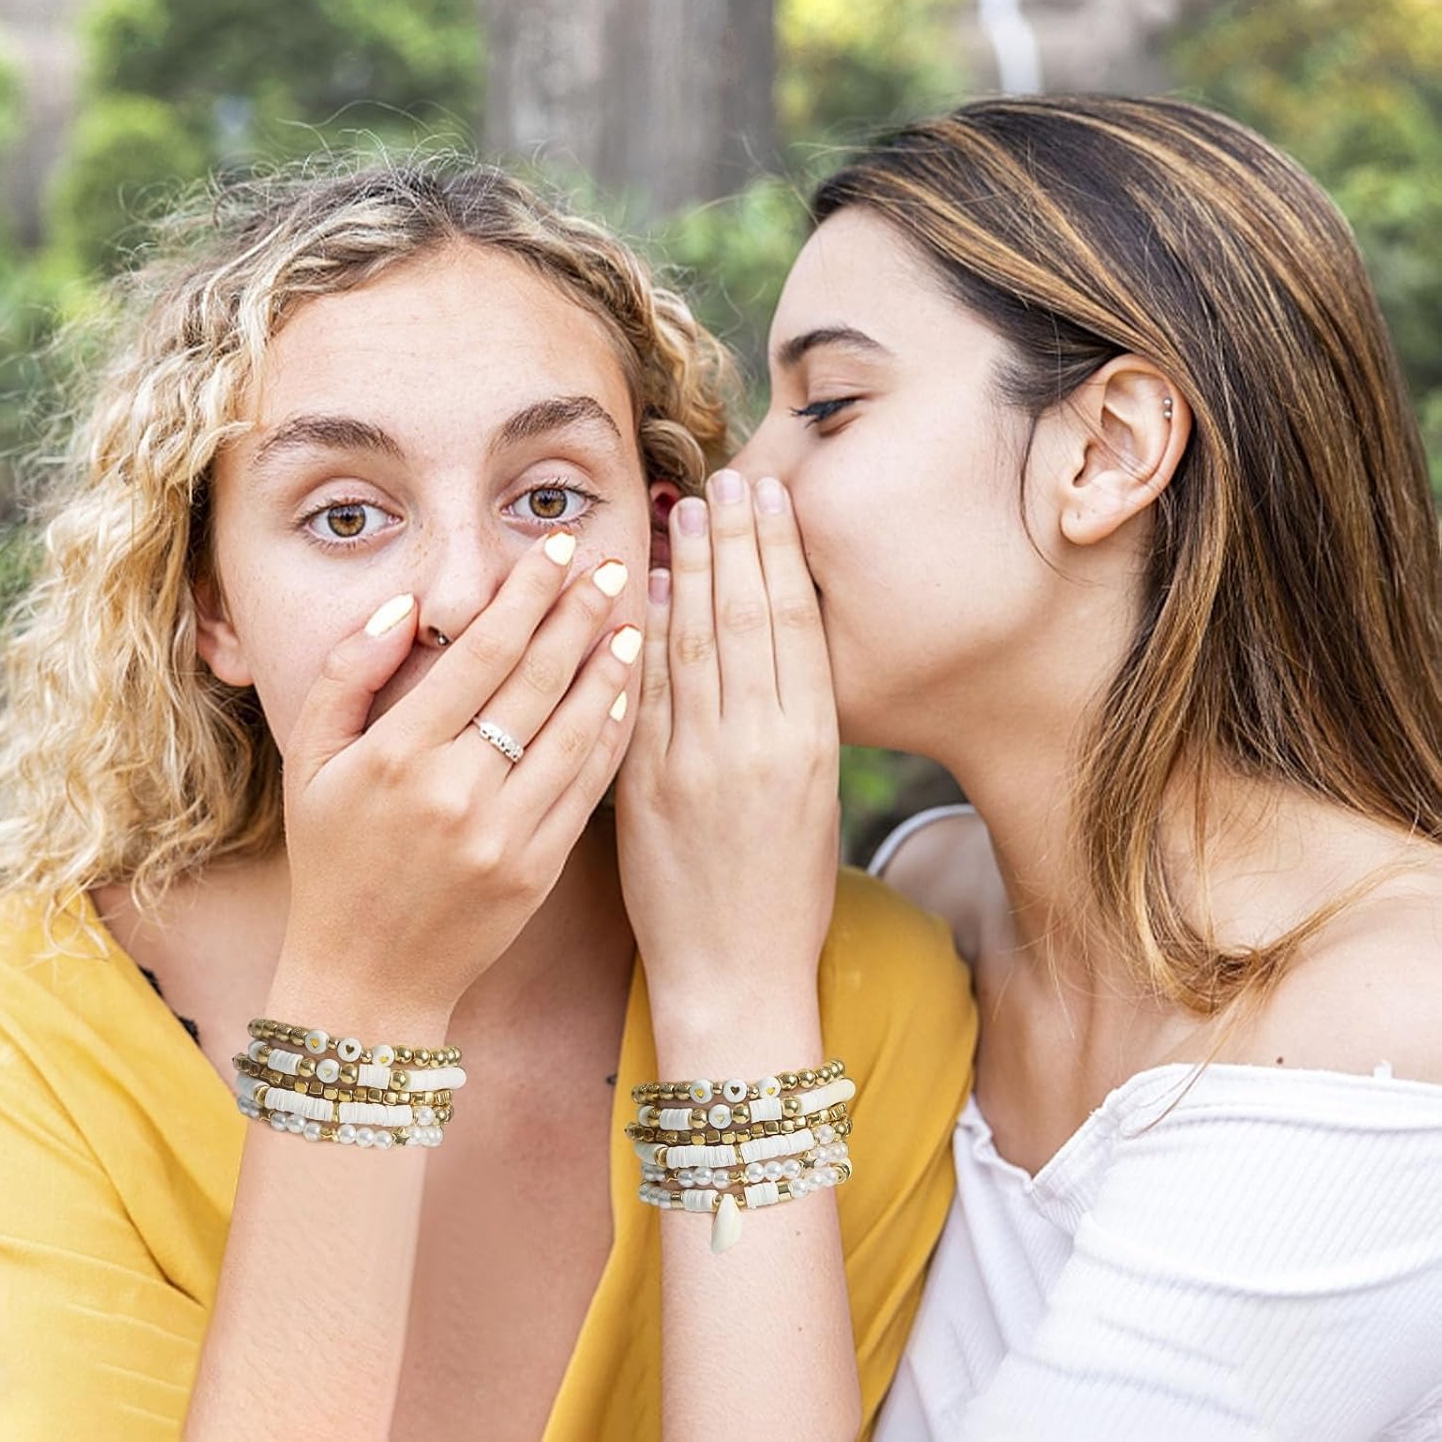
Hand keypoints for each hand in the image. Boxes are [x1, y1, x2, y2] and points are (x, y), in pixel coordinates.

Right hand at [278, 532, 641, 1020]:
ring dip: (612, 666)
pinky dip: (614, 733)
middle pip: (537, 680)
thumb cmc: (334, 861)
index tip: (558, 550)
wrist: (366, 978)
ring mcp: (504, 836)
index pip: (481, 653)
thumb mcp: (310, 764)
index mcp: (396, 758)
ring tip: (634, 616)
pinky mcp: (539, 870)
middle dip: (581, 612)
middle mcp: (455, 792)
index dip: (527, 594)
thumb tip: (403, 607)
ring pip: (576, 730)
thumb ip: (346, 676)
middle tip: (614, 564)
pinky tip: (630, 692)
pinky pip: (589, 786)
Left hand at [616, 470, 839, 1013]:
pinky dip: (644, 637)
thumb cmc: (784, 895)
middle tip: (729, 480)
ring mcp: (698, 764)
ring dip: (690, 570)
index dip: (782, 555)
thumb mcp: (813, 802)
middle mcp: (759, 745)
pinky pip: (644, 696)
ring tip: (688, 512)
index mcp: (813, 747)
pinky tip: (642, 588)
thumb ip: (791, 725)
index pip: (795, 626)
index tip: (771, 500)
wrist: (736, 977)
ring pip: (696, 644)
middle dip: (737, 541)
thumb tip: (767, 648)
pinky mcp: (646, 789)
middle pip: (748, 619)